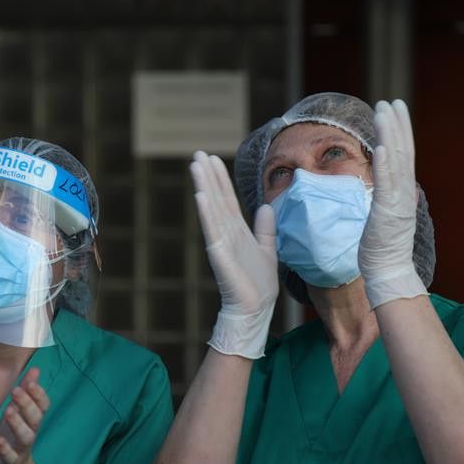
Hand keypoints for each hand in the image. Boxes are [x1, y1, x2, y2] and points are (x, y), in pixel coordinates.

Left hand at [0, 368, 49, 463]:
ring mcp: (21, 449)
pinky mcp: (10, 463)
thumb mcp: (19, 412)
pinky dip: (6, 449)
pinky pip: (11, 457)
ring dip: (18, 424)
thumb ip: (27, 392)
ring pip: (26, 437)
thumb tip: (35, 368)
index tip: (30, 382)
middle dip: (27, 404)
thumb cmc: (14, 436)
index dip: (39, 394)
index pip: (43, 405)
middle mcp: (31, 432)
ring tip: (8, 411)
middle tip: (15, 391)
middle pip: (35, 418)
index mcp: (32, 419)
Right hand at [190, 151, 277, 358]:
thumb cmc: (259, 284)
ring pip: (211, 209)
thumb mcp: (268, 249)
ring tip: (195, 166)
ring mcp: (221, 243)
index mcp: (238, 231)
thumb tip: (266, 206)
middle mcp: (226, 233)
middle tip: (197, 153)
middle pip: (216, 198)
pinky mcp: (220, 255)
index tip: (212, 158)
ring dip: (203, 186)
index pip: (227, 199)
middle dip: (208, 175)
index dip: (220, 178)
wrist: (256, 310)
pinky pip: (212, 231)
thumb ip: (266, 228)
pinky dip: (206, 213)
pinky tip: (200, 196)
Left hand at [359, 100, 427, 308]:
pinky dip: (385, 164)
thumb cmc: (383, 247)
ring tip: (384, 112)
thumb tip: (395, 183)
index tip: (396, 108)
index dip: (401, 130)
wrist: (388, 272)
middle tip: (390, 100)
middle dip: (396, 124)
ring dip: (390, 135)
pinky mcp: (386, 213)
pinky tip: (381, 146)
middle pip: (403, 151)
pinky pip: (386, 185)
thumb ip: (391, 195)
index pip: (404, 154)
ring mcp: (397, 202)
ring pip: (395, 162)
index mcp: (402, 192)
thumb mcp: (387, 214)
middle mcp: (403, 193)